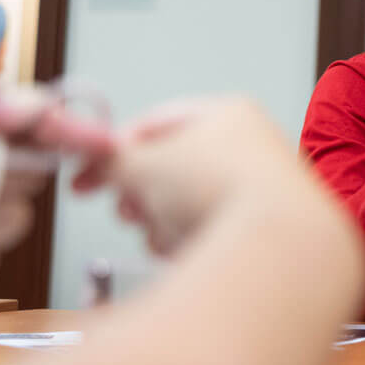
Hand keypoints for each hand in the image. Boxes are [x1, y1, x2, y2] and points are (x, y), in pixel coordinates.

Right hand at [86, 98, 318, 255]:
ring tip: (164, 231)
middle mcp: (251, 147)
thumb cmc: (218, 189)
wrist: (278, 242)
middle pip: (172, 170)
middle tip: (129, 211)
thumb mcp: (144, 166)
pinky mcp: (262, 230)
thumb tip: (96, 165)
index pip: (157, 124)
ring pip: (187, 205)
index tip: (85, 177)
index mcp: (228, 114)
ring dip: (164, 222)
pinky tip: (186, 250)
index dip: (114, 151)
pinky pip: (209, 233)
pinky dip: (190, 242)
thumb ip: (111, 162)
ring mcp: (260, 190)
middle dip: (143, 195)